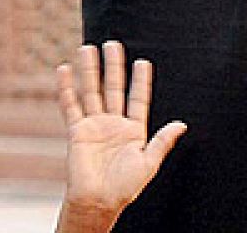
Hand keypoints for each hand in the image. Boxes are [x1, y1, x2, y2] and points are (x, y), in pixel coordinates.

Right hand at [56, 42, 184, 227]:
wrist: (98, 202)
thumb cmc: (125, 187)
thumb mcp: (149, 162)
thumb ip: (163, 141)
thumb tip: (182, 124)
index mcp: (134, 129)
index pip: (138, 98)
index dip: (140, 81)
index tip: (143, 62)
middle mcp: (113, 123)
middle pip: (113, 88)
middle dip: (113, 66)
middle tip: (112, 44)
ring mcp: (94, 126)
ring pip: (92, 91)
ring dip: (90, 71)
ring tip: (88, 48)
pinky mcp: (77, 132)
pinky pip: (71, 106)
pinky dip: (66, 88)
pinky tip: (64, 70)